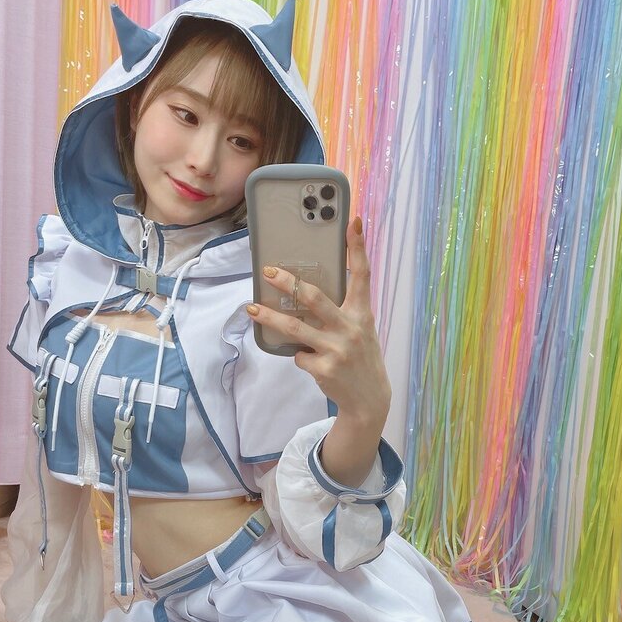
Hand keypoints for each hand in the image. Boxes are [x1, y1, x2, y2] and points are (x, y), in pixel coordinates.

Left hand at [246, 216, 390, 426]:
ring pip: (295, 328)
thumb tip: (305, 293)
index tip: (352, 222)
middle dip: (289, 283)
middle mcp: (350, 328)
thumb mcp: (360, 329)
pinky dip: (298, 355)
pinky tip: (309, 359)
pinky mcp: (323, 368)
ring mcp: (336, 349)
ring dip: (269, 317)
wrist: (369, 398)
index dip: (357, 248)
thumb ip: (342, 311)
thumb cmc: (360, 356)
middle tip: (268, 271)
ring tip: (251, 309)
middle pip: (315, 298)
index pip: (361, 274)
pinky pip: (298, 355)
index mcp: (362, 313)